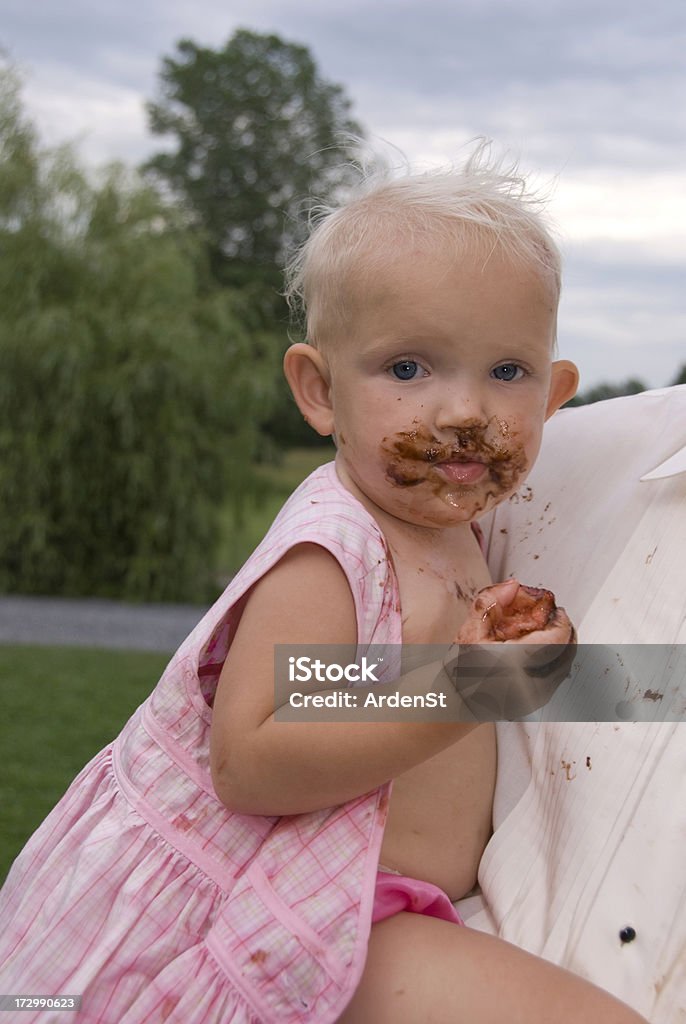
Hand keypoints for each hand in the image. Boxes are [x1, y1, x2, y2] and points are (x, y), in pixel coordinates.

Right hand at [445, 580, 576, 718]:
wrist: (455, 701)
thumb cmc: (460, 669)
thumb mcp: (470, 630)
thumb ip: (490, 602)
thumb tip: (513, 586)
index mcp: (515, 663)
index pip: (558, 637)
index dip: (561, 619)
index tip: (555, 610)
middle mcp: (531, 683)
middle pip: (568, 650)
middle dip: (563, 630)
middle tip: (554, 617)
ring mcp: (537, 696)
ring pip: (566, 663)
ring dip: (562, 644)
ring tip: (548, 632)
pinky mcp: (538, 701)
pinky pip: (558, 675)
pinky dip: (556, 659)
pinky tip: (541, 651)